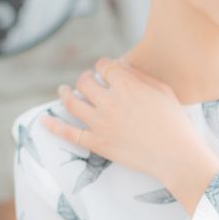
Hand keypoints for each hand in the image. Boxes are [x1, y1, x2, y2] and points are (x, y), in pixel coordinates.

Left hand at [39, 57, 218, 214]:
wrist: (176, 155)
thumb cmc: (175, 123)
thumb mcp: (163, 91)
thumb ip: (140, 75)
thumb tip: (120, 64)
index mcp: (126, 84)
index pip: (104, 66)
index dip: (103, 65)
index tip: (104, 68)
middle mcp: (109, 100)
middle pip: (85, 82)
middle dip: (85, 78)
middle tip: (86, 81)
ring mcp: (100, 123)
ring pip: (72, 102)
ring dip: (65, 93)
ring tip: (63, 91)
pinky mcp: (96, 143)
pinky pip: (68, 133)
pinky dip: (52, 126)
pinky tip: (43, 120)